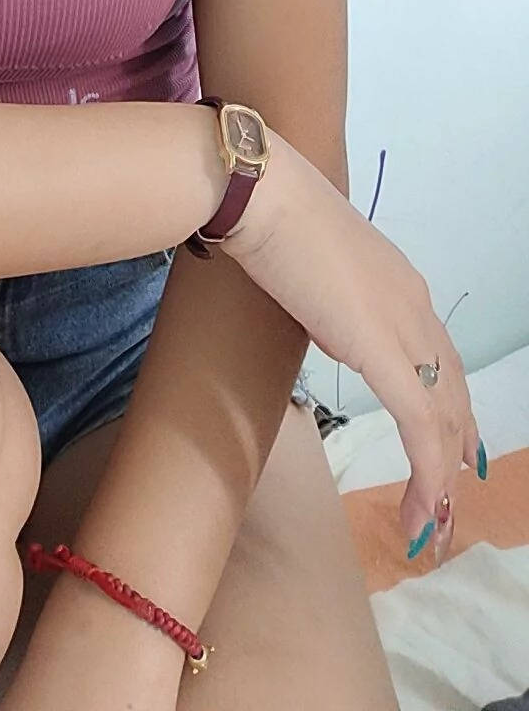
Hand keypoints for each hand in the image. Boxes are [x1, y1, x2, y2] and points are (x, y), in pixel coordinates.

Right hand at [222, 128, 480, 553]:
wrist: (261, 194)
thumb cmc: (268, 218)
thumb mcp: (309, 269)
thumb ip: (329, 301)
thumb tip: (327, 326)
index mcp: (398, 283)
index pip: (439, 357)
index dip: (449, 407)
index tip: (452, 448)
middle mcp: (414, 304)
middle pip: (452, 390)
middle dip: (454, 449)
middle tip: (446, 499)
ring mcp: (403, 326)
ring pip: (443, 416)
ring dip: (440, 475)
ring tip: (431, 520)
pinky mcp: (383, 350)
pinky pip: (419, 424)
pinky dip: (425, 471)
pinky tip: (421, 506)